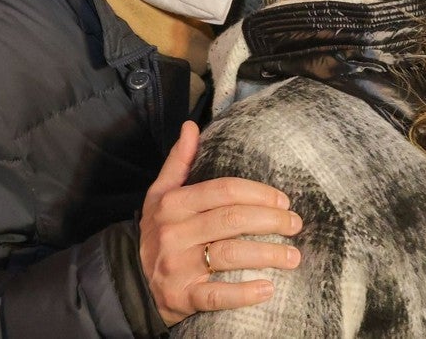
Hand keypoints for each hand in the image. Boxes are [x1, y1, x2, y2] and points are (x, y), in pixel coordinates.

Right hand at [140, 121, 303, 325]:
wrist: (130, 283)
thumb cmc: (157, 233)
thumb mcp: (159, 195)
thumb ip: (179, 161)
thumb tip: (191, 126)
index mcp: (173, 204)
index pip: (224, 190)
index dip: (259, 193)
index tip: (283, 201)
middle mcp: (174, 233)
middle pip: (233, 220)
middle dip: (272, 221)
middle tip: (295, 225)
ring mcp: (177, 266)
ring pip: (230, 255)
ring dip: (268, 255)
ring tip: (293, 256)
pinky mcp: (181, 297)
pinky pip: (217, 296)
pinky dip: (244, 293)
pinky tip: (268, 288)